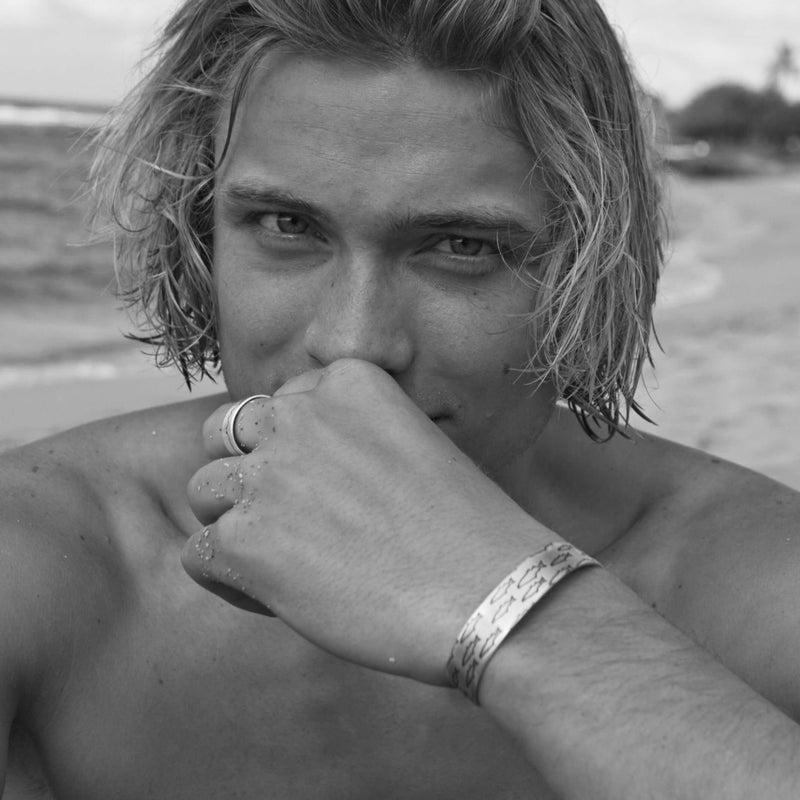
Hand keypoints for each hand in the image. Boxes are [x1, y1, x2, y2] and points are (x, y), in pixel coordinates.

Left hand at [182, 359, 549, 684]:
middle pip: (226, 433)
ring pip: (205, 490)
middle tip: (284, 518)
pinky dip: (229, 578)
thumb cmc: (468, 531)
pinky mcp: (246, 539)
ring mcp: (267, 473)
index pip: (281, 403)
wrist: (491, 591)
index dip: (292, 449)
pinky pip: (200, 553)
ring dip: (235, 524)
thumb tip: (305, 475)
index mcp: (348, 381)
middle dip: (247, 472)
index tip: (320, 490)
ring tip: (281, 562)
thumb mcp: (414, 447)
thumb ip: (352, 441)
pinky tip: (275, 597)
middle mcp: (298, 415)